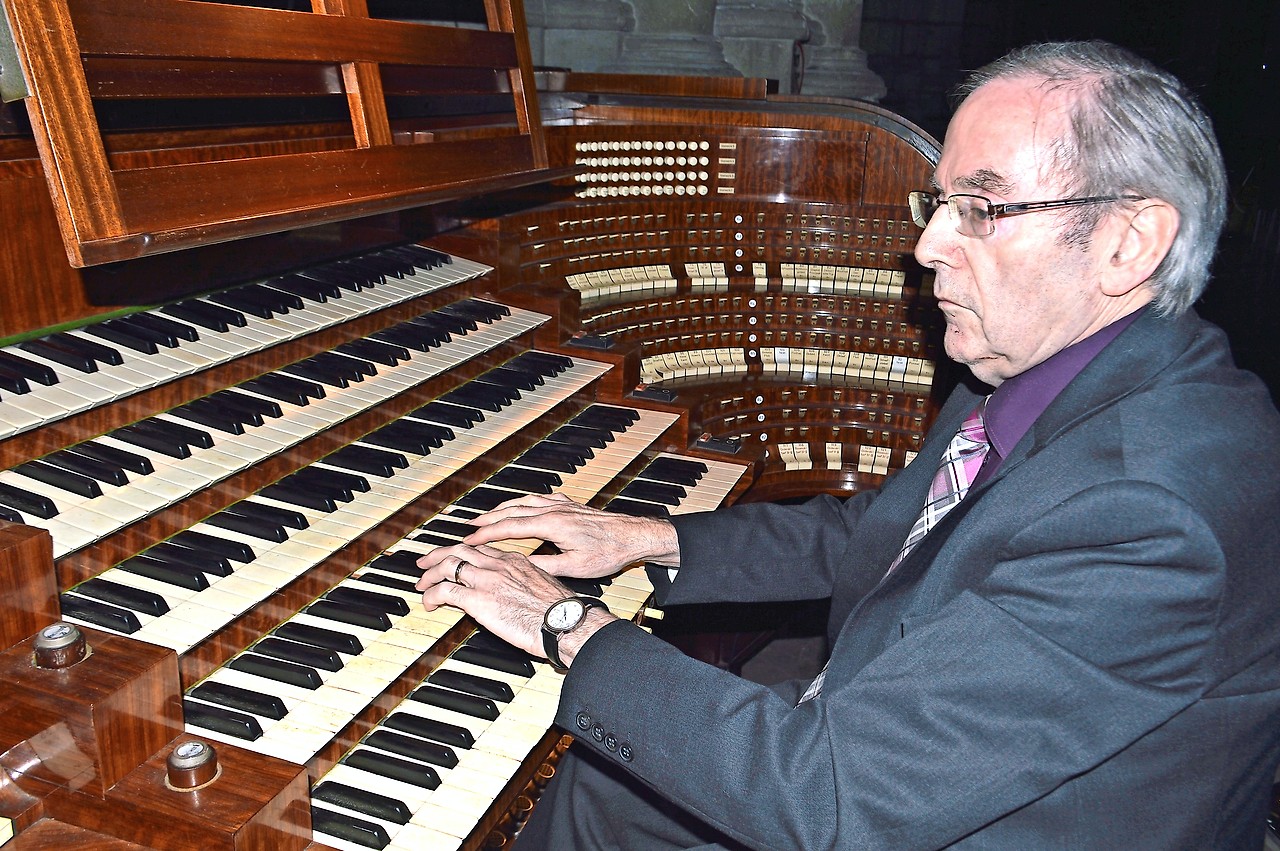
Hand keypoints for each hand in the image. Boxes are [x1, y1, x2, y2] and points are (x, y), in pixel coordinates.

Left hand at [415, 542, 615, 662]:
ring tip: (422, 584)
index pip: (481, 550)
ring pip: (448, 565)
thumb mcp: (542, 588)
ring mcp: (487, 581)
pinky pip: (445, 591)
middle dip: (438, 555)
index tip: (454, 558)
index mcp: (515, 561)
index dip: (463, 553)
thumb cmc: (559, 612)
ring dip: (430, 574)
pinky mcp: (479, 600)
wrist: (564, 622)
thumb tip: (515, 594)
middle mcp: (499, 565)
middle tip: (425, 563)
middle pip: (460, 550)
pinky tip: (429, 603)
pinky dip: (432, 595)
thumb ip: (523, 585)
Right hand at [462, 493, 679, 578]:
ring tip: (488, 516)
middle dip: (488, 519)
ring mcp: (562, 505)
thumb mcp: (575, 566)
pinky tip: (521, 505)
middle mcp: (554, 510)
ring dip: (503, 508)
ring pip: (524, 502)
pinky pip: (539, 499)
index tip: (470, 540)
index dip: (487, 534)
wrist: (633, 536)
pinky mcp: (570, 505)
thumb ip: (545, 565)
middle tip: (469, 527)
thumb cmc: (608, 552)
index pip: (510, 528)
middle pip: (512, 511)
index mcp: (552, 525)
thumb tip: (520, 567)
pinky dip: (523, 502)